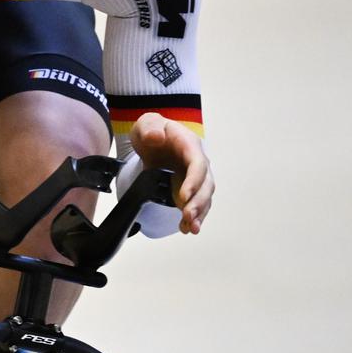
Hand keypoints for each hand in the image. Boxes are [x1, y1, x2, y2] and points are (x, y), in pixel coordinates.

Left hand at [128, 112, 213, 233]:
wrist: (150, 138)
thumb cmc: (151, 130)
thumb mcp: (146, 123)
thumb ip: (150, 128)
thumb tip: (156, 137)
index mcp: (189, 145)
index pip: (198, 164)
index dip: (194, 181)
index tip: (184, 196)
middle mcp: (197, 162)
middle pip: (205, 184)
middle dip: (198, 202)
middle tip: (188, 216)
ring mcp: (195, 176)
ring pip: (204, 197)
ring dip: (199, 213)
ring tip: (191, 228)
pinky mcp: (189, 187)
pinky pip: (195, 203)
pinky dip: (192, 216)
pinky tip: (186, 228)